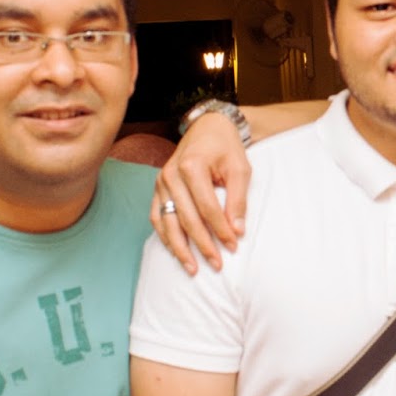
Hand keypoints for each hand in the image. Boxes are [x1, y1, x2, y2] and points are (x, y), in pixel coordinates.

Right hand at [150, 113, 251, 274]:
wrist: (207, 127)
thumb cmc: (226, 148)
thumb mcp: (240, 168)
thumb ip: (238, 199)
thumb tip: (237, 230)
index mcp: (192, 166)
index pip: (207, 207)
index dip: (220, 229)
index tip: (233, 246)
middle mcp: (170, 175)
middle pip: (186, 218)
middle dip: (202, 244)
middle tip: (217, 265)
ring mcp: (160, 182)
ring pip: (166, 222)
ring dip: (179, 248)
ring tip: (192, 268)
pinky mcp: (157, 188)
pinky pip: (156, 217)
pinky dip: (165, 236)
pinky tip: (176, 251)